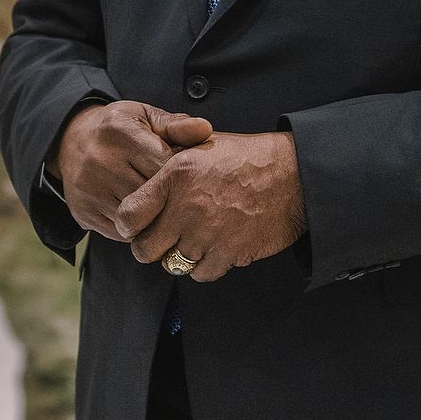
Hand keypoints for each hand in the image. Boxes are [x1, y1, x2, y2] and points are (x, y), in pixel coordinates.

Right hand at [52, 101, 212, 241]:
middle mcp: (100, 161)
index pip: (164, 164)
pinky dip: (139, 228)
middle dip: (171, 197)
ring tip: (168, 209)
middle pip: (152, 193)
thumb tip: (205, 129)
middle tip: (185, 197)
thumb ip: (175, 125)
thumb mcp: (144, 117)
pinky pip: (122, 232)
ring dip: (156, 216)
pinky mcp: (84, 213)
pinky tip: (147, 217)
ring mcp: (90, 190)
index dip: (182, 174)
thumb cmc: (118, 130)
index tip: (189, 175)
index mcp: (120, 133)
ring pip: (138, 217)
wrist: (71, 142)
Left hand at [122, 130, 304, 281]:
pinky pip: (200, 273)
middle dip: (150, 247)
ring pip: (172, 264)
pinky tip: (212, 247)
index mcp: (175, 177)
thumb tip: (143, 181)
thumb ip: (168, 165)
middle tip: (162, 239)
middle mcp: (186, 208)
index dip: (128, 225)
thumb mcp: (200, 145)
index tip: (135, 226)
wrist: (292, 175)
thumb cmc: (247, 158)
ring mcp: (207, 234)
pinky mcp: (228, 253)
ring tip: (193, 238)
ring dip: (179, 255)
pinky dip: (203, 265)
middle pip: (145, 250)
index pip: (128, 215)